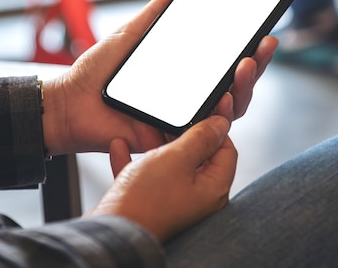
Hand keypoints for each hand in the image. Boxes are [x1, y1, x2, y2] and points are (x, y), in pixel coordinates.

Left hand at [42, 0, 277, 155]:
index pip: (225, 65)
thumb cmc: (97, 72)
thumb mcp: (131, 34)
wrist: (68, 104)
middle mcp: (188, 99)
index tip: (264, 31)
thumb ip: (158, 12)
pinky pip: (202, 132)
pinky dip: (218, 114)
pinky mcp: (170, 138)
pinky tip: (224, 95)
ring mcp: (182, 120)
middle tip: (264, 45)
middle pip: (234, 88)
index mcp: (183, 75)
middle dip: (256, 67)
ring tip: (248, 64)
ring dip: (243, 88)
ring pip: (227, 110)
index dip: (249, 51)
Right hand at [86, 111, 236, 242]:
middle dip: (178, 131)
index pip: (225, 149)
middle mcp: (196, 198)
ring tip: (142, 124)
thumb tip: (221, 123)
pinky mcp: (148, 204)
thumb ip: (201, 138)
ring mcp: (171, 202)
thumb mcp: (177, 158)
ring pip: (167, 164)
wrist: (111, 230)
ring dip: (154, 142)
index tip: (206, 107)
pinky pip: (144, 176)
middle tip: (170, 113)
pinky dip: (135, 160)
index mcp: (212, 189)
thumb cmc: (146, 200)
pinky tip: (120, 146)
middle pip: (195, 155)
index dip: (216, 126)